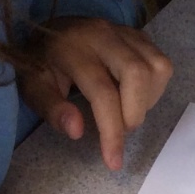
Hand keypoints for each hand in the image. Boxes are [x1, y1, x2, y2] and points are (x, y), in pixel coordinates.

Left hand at [19, 18, 172, 170]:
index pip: (102, 92)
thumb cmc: (43, 66)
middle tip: (120, 127)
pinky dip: (154, 88)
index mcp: (73, 48)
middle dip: (134, 113)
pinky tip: (135, 94)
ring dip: (147, 101)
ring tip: (126, 109)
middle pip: (137, 74)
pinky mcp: (139, 36)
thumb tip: (77, 130)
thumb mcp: (33, 89)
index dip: (112, 131)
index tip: (113, 161)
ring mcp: (124, 32)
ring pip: (156, 68)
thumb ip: (52, 109)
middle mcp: (102, 34)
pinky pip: (161, 65)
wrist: (50, 33)